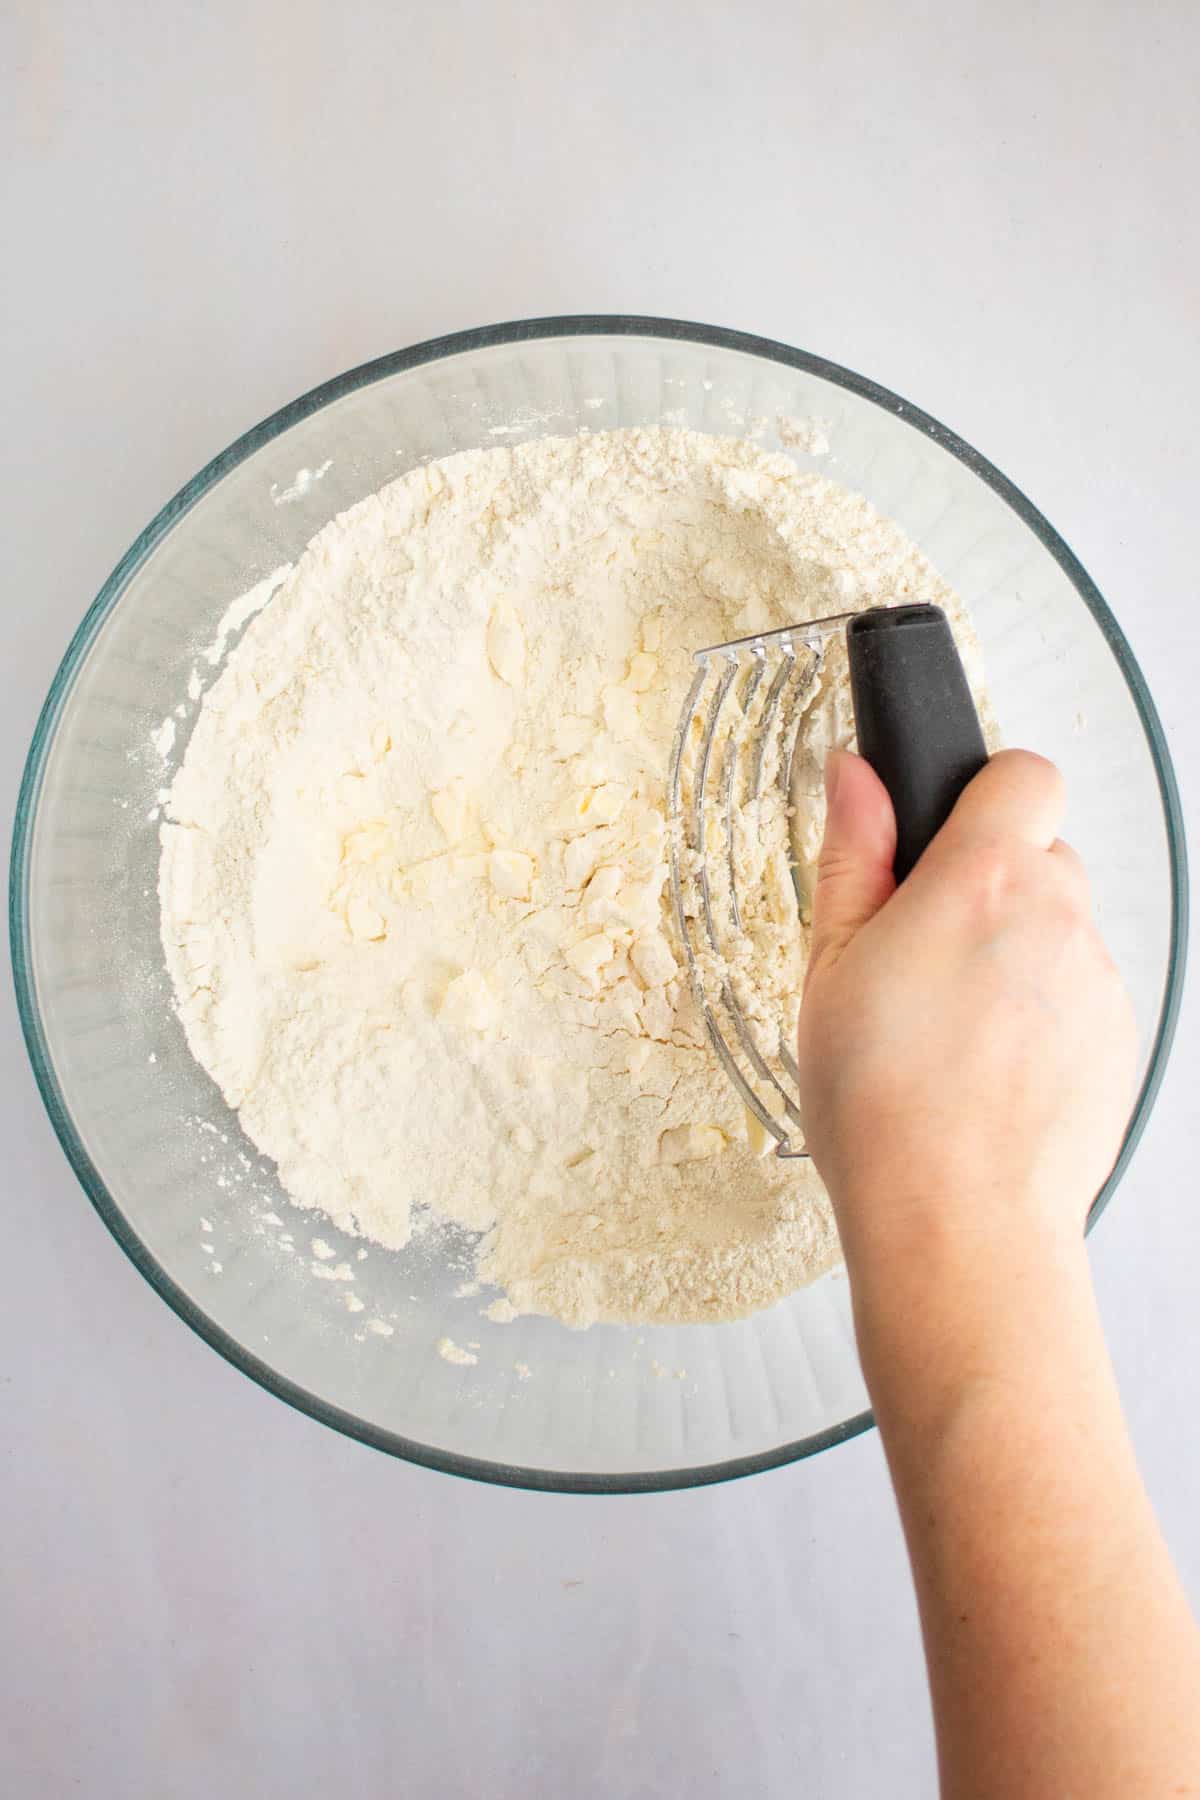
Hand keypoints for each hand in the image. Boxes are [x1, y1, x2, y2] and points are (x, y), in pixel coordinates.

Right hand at [796, 749, 1136, 1269]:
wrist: (958, 1222)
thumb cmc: (883, 1105)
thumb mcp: (831, 966)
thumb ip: (852, 855)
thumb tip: (856, 775)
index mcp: (984, 880)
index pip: (1023, 773)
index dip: (984, 794)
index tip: (945, 835)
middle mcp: (1059, 918)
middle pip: (1041, 855)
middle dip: (988, 885)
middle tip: (922, 953)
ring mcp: (1098, 982)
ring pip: (1060, 930)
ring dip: (1015, 953)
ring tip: (949, 1027)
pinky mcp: (1119, 1039)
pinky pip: (1079, 996)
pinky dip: (1040, 1015)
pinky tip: (985, 1068)